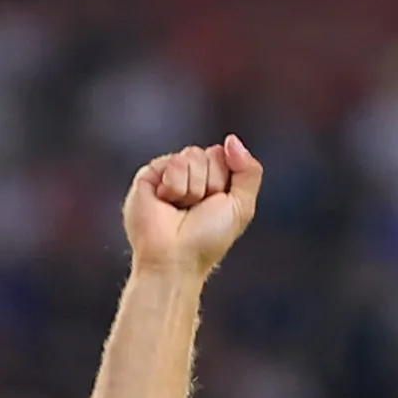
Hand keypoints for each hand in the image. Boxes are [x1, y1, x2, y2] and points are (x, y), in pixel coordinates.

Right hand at [121, 138, 262, 277]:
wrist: (177, 258)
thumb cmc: (207, 240)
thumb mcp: (242, 207)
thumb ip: (249, 171)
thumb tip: (231, 140)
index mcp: (211, 180)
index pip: (222, 155)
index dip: (224, 179)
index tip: (216, 203)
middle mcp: (189, 175)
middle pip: (208, 153)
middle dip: (210, 183)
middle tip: (198, 208)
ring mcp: (168, 174)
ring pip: (190, 156)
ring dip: (192, 188)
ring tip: (181, 208)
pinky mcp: (148, 177)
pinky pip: (172, 162)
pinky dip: (175, 186)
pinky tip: (167, 203)